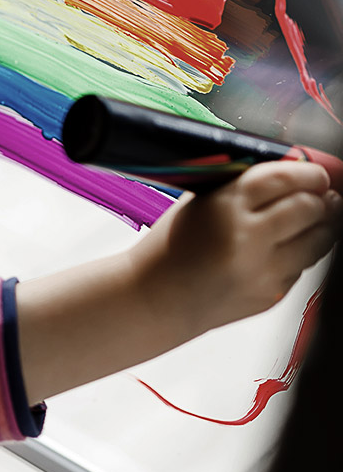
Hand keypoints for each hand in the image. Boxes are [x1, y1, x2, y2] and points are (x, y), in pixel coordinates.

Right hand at [128, 161, 339, 335]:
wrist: (152, 300)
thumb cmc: (168, 250)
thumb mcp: (198, 204)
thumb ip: (243, 187)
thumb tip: (293, 171)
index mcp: (225, 206)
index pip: (287, 177)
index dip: (310, 173)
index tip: (315, 174)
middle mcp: (248, 237)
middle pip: (311, 207)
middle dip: (319, 199)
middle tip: (319, 195)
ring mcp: (263, 270)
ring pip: (319, 240)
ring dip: (320, 226)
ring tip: (313, 220)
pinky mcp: (271, 295)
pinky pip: (302, 268)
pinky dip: (298, 256)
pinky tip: (281, 251)